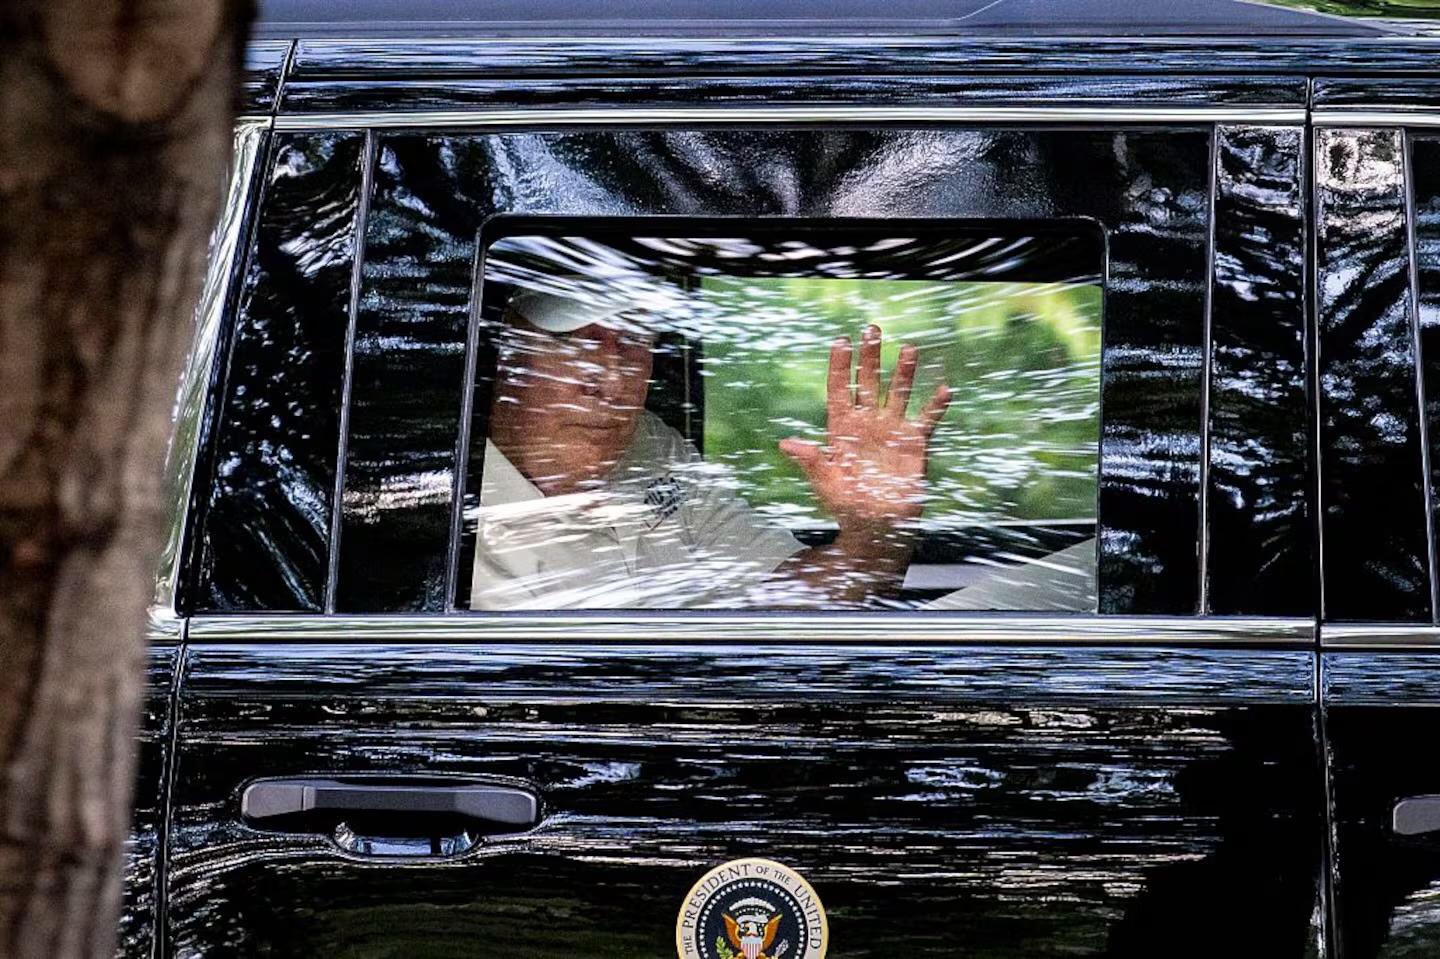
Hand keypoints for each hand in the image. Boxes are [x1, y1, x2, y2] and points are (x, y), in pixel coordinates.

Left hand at [779, 325, 949, 535]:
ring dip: (903, 373)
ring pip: (897, 394)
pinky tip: (943, 390)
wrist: (877, 526)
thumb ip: (811, 462)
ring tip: (908, 349)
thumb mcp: (826, 484)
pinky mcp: (913, 443)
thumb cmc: (847, 507)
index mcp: (842, 429)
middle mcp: (867, 424)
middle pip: (868, 382)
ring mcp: (891, 430)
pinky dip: (935, 406)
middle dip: (870, 357)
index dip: (840, 366)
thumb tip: (786, 445)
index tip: (841, 341)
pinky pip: (926, 420)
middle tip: (872, 329)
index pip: (840, 390)